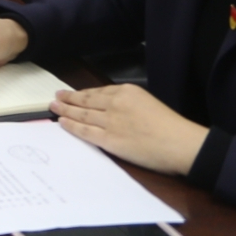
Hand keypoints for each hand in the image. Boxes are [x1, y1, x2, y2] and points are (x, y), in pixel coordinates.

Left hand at [53, 84, 209, 176]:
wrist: (181, 143)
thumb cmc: (171, 126)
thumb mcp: (148, 102)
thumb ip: (129, 103)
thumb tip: (112, 107)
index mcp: (127, 91)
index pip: (99, 91)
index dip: (83, 93)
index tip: (73, 94)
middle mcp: (115, 103)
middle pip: (86, 100)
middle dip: (69, 98)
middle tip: (56, 97)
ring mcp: (111, 121)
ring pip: (82, 114)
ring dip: (66, 110)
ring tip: (54, 107)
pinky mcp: (110, 139)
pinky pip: (85, 131)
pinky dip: (72, 126)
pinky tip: (62, 122)